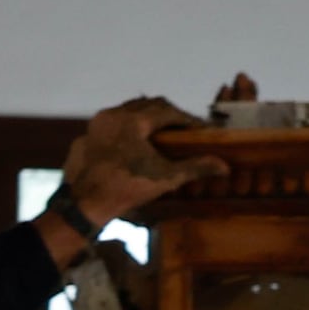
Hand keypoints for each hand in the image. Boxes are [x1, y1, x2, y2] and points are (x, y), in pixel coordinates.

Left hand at [56, 97, 209, 241]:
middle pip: (148, 105)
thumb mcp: (165, 178)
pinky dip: (127, 126)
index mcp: (133, 120)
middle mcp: (114, 113)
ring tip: (160, 133)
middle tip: (183, 129)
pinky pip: (112, 122)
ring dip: (146, 117)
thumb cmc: (127, 188)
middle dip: (167, 115)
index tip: (200, 128)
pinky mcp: (87, 134)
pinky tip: (133, 142)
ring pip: (128, 110)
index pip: (167, 110)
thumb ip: (195, 167)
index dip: (186, 119)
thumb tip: (224, 165)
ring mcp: (97, 123)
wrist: (84, 204)